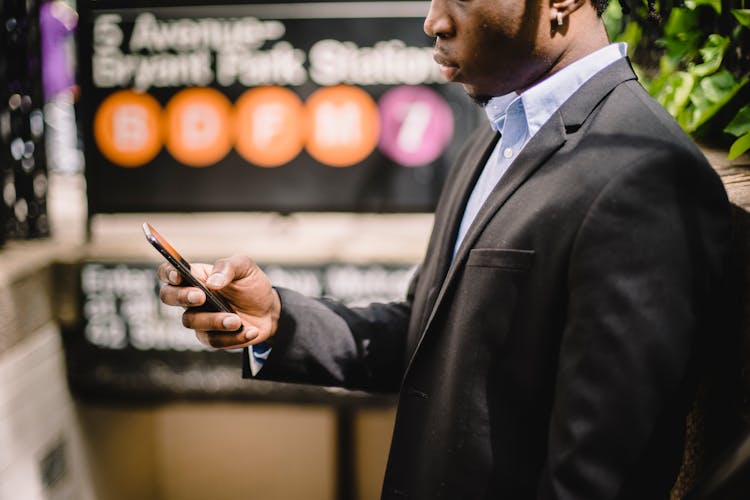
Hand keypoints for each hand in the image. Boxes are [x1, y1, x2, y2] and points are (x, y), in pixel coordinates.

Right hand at [157, 255, 280, 349]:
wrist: (270, 311)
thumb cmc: (252, 286)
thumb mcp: (246, 268)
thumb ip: (228, 267)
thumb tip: (212, 282)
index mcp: (197, 276)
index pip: (168, 272)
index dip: (168, 273)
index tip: (179, 276)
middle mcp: (192, 297)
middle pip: (168, 296)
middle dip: (182, 297)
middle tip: (201, 297)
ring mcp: (199, 318)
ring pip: (191, 321)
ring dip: (214, 321)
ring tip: (236, 320)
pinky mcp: (211, 337)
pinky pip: (213, 340)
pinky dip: (234, 337)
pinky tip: (250, 331)